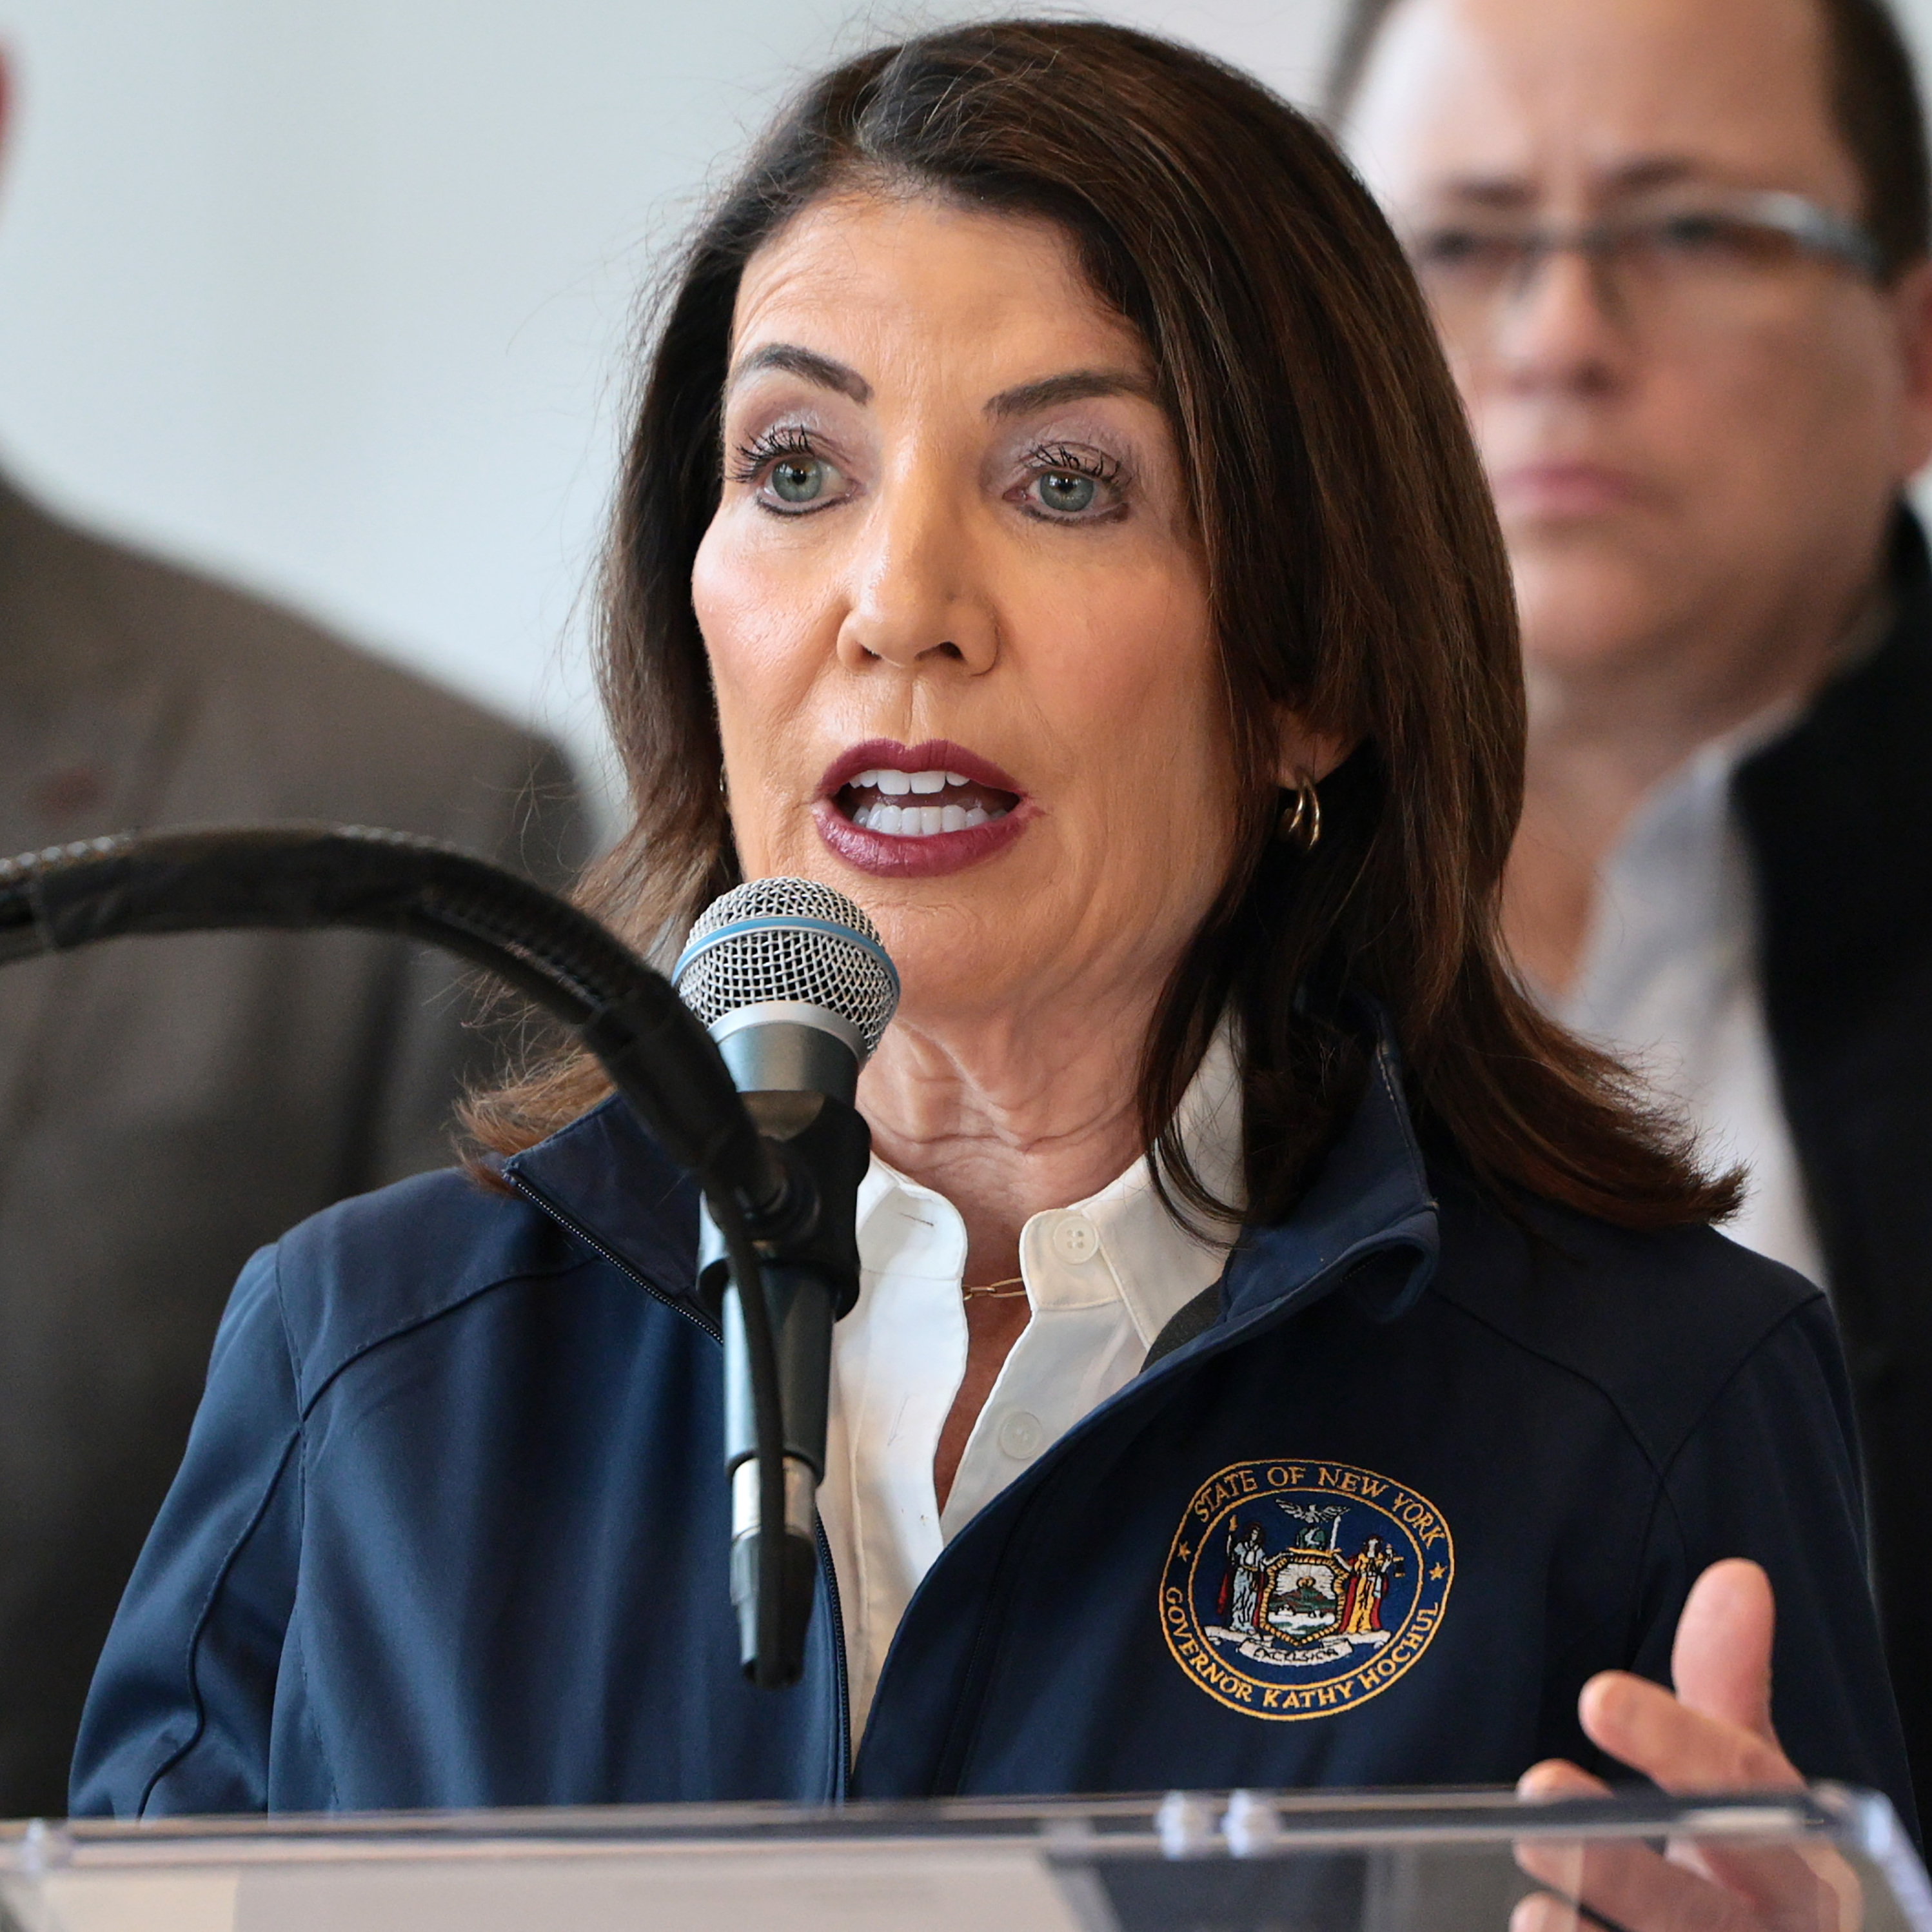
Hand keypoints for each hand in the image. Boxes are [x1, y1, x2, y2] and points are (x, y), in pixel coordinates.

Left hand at [1512, 1559, 1859, 1931]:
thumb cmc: (1756, 1867)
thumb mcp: (1749, 1776)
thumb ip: (1728, 1684)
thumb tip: (1737, 1575)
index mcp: (1807, 1859)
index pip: (1750, 1791)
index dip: (1677, 1742)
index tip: (1598, 1693)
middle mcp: (1788, 1930)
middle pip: (1709, 1904)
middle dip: (1625, 1858)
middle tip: (1538, 1788)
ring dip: (1601, 1925)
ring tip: (1529, 1891)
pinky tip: (1538, 1928)